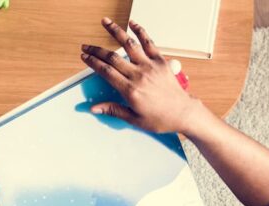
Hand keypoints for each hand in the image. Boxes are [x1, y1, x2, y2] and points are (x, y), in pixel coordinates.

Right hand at [80, 18, 207, 134]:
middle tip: (86, 46)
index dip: (93, 63)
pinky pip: (149, 43)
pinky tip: (132, 23)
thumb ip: (113, 110)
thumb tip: (94, 108)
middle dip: (96, 50)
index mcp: (131, 91)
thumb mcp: (134, 119)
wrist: (183, 113)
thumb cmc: (161, 118)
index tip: (85, 57)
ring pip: (129, 45)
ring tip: (105, 22)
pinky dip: (140, 32)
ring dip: (115, 32)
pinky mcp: (160, 62)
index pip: (106, 72)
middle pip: (112, 57)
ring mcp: (150, 66)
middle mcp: (139, 75)